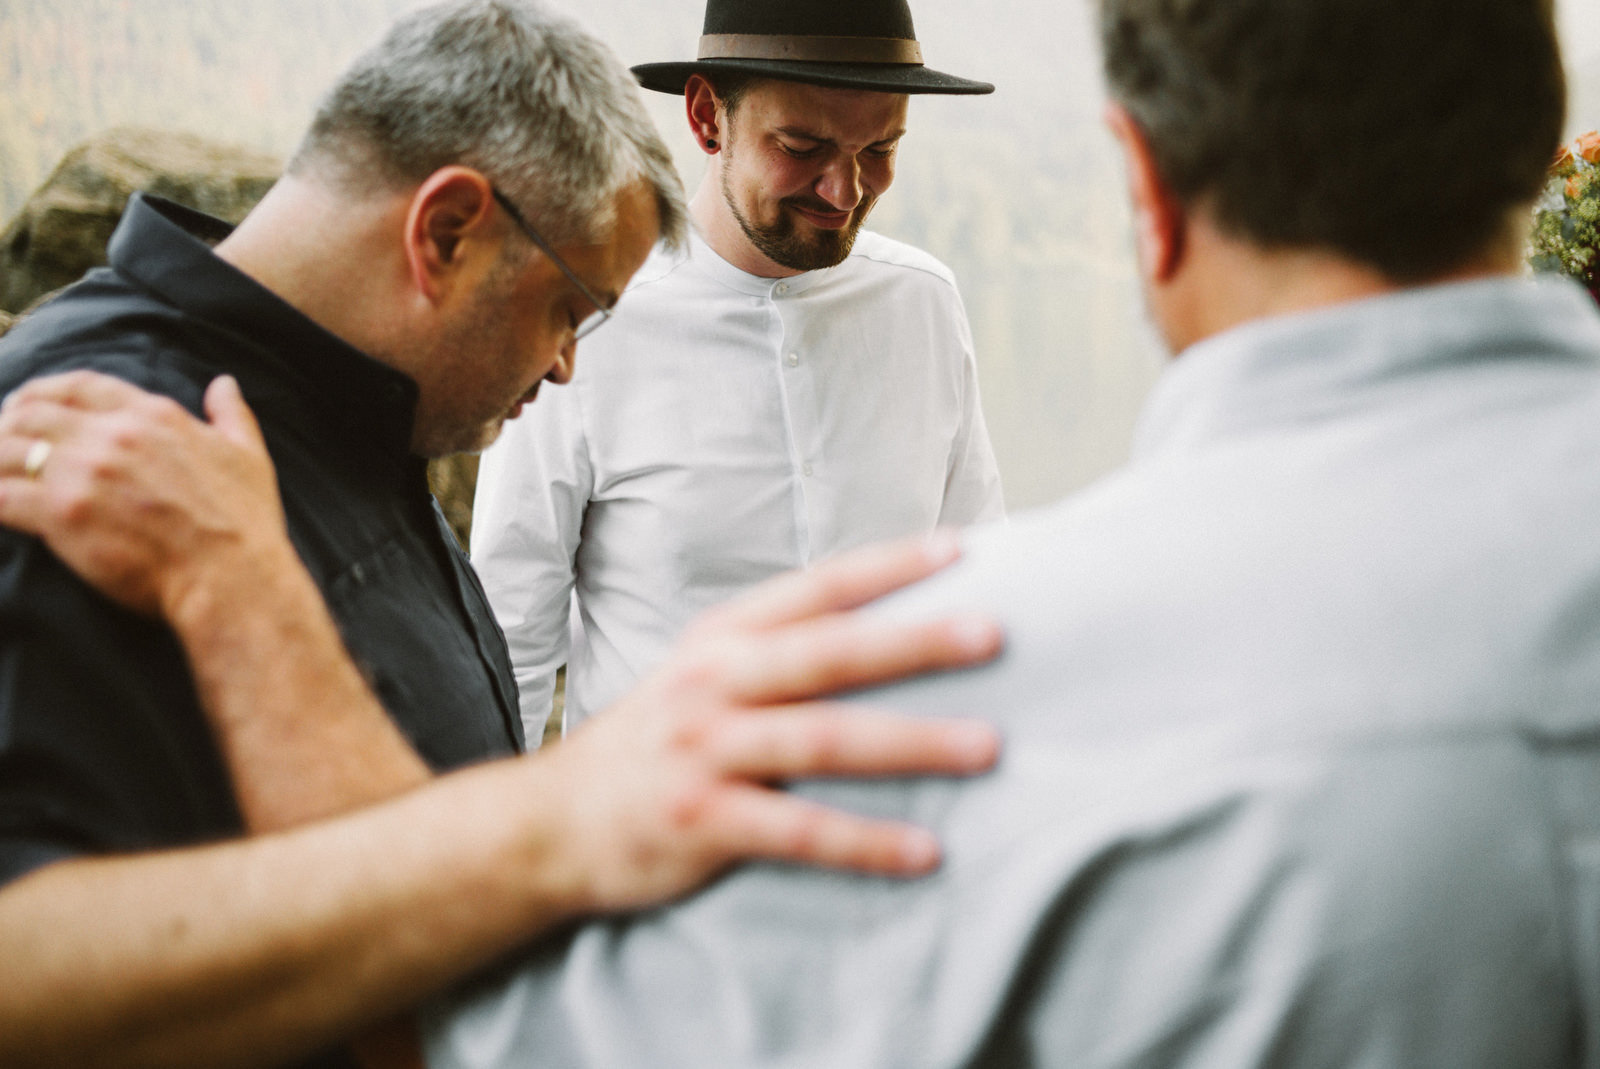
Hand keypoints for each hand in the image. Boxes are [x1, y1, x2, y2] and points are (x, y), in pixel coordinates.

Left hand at [0, 370, 291, 621]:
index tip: (28, 406)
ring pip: (6, 450)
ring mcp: (84, 474)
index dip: (43, 392)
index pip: (78, 385)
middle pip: (30, 413)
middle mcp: (112, 436)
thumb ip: (230, 414)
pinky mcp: (61, 515)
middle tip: (3, 447)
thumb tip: (223, 383)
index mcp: (152, 416)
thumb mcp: (248, 455)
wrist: (232, 577)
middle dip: (7, 426)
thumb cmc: (244, 522)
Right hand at [537, 532, 1002, 913]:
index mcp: (722, 639)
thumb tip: (884, 638)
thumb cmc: (650, 747)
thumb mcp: (699, 678)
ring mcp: (704, 751)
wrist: (548, 823)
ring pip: (823, 739)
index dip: (889, 565)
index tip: (962, 547)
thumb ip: (774, 657)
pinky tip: (923, 850)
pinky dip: (864, 841)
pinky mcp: (700, 820)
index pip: (817, 590)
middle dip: (915, 640)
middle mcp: (714, 683)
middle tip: (993, 632)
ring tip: (988, 746)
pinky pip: (797, 832)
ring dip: (911, 742)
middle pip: (829, 654)